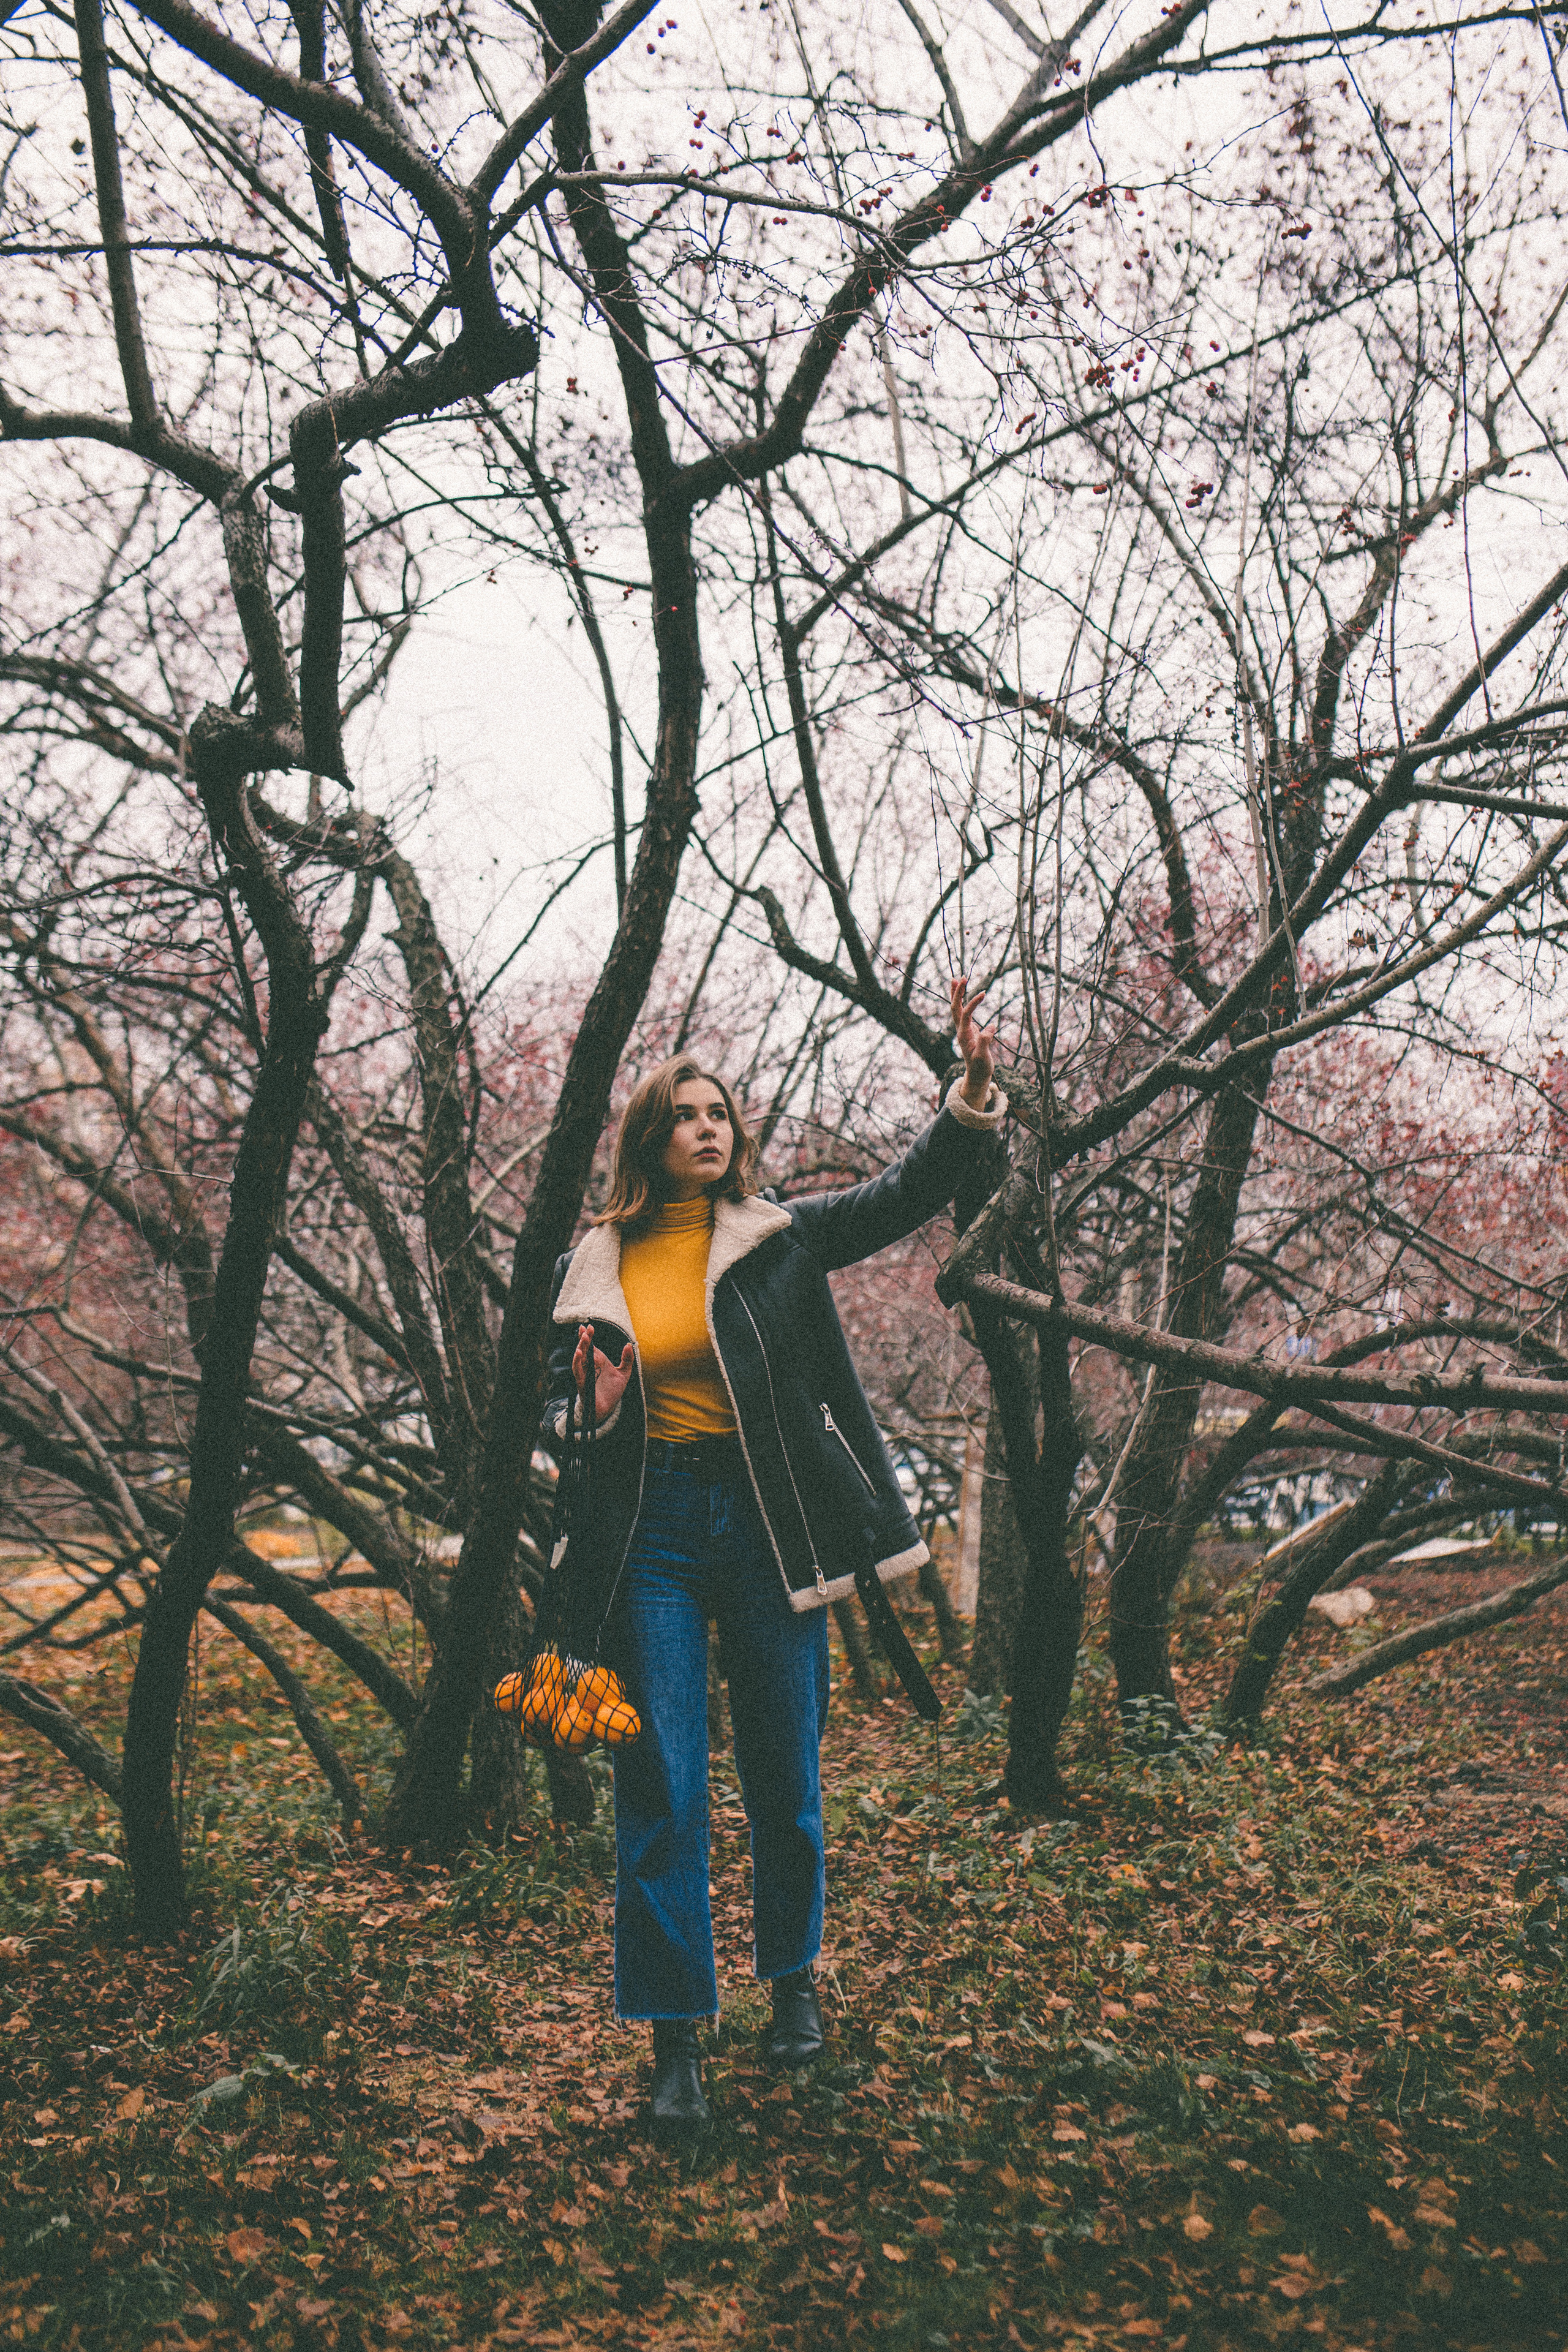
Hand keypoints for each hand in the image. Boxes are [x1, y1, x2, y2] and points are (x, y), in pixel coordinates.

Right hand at [572, 1324, 634, 1422]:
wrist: (608, 1409)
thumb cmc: (613, 1392)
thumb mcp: (624, 1374)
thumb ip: (628, 1360)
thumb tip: (629, 1344)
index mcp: (598, 1361)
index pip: (591, 1346)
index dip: (588, 1336)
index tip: (588, 1326)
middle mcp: (590, 1366)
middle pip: (584, 1349)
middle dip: (584, 1338)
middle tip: (586, 1328)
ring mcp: (585, 1374)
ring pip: (579, 1358)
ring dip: (580, 1347)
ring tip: (583, 1337)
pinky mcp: (582, 1383)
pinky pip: (577, 1371)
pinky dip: (577, 1362)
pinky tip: (579, 1353)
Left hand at [951, 973, 995, 1109]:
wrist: (977, 1075)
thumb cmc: (980, 1068)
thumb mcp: (983, 1057)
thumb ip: (985, 1043)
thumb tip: (991, 1028)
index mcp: (963, 1035)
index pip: (965, 1014)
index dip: (973, 1003)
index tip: (983, 993)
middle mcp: (961, 1030)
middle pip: (955, 1008)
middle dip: (957, 993)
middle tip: (961, 977)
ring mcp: (963, 1029)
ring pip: (956, 1009)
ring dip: (956, 994)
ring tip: (956, 979)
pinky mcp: (968, 1029)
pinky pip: (962, 1012)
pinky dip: (962, 1001)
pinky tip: (964, 993)